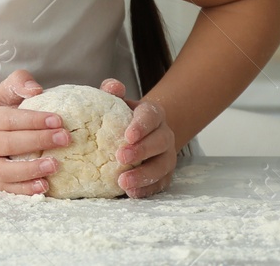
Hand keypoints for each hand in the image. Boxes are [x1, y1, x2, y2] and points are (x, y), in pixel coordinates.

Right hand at [0, 69, 71, 194]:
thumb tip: (36, 90)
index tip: (59, 120)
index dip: (33, 120)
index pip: (8, 119)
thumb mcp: (7, 94)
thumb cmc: (5, 114)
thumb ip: (20, 82)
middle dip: (38, 141)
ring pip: (5, 170)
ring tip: (56, 165)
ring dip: (31, 169)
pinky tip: (45, 187)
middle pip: (8, 143)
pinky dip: (25, 190)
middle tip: (65, 139)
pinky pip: (8, 189)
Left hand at [99, 77, 175, 197]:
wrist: (141, 132)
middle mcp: (164, 134)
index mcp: (153, 114)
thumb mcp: (117, 101)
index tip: (127, 135)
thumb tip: (112, 86)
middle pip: (159, 142)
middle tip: (120, 157)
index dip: (141, 126)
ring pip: (162, 166)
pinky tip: (132, 193)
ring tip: (123, 183)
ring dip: (144, 175)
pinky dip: (147, 189)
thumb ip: (112, 91)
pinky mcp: (165, 174)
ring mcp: (167, 156)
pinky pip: (160, 183)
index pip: (150, 117)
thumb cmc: (122, 116)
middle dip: (141, 151)